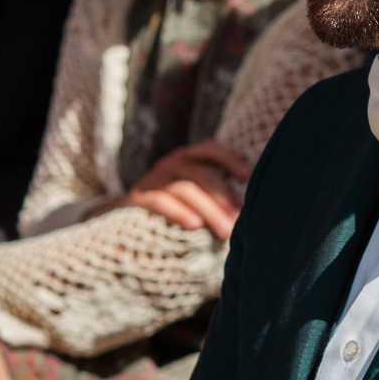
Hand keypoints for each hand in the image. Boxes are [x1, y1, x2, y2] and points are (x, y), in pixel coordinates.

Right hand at [125, 140, 251, 240]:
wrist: (128, 216)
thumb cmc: (176, 205)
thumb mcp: (196, 191)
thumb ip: (218, 192)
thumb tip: (249, 208)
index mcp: (189, 157)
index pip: (211, 149)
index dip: (230, 159)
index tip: (248, 176)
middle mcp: (172, 163)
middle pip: (203, 174)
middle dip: (224, 197)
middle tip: (239, 219)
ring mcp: (154, 179)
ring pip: (186, 190)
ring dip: (209, 210)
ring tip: (226, 231)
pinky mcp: (138, 198)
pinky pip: (160, 201)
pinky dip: (179, 212)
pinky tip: (195, 225)